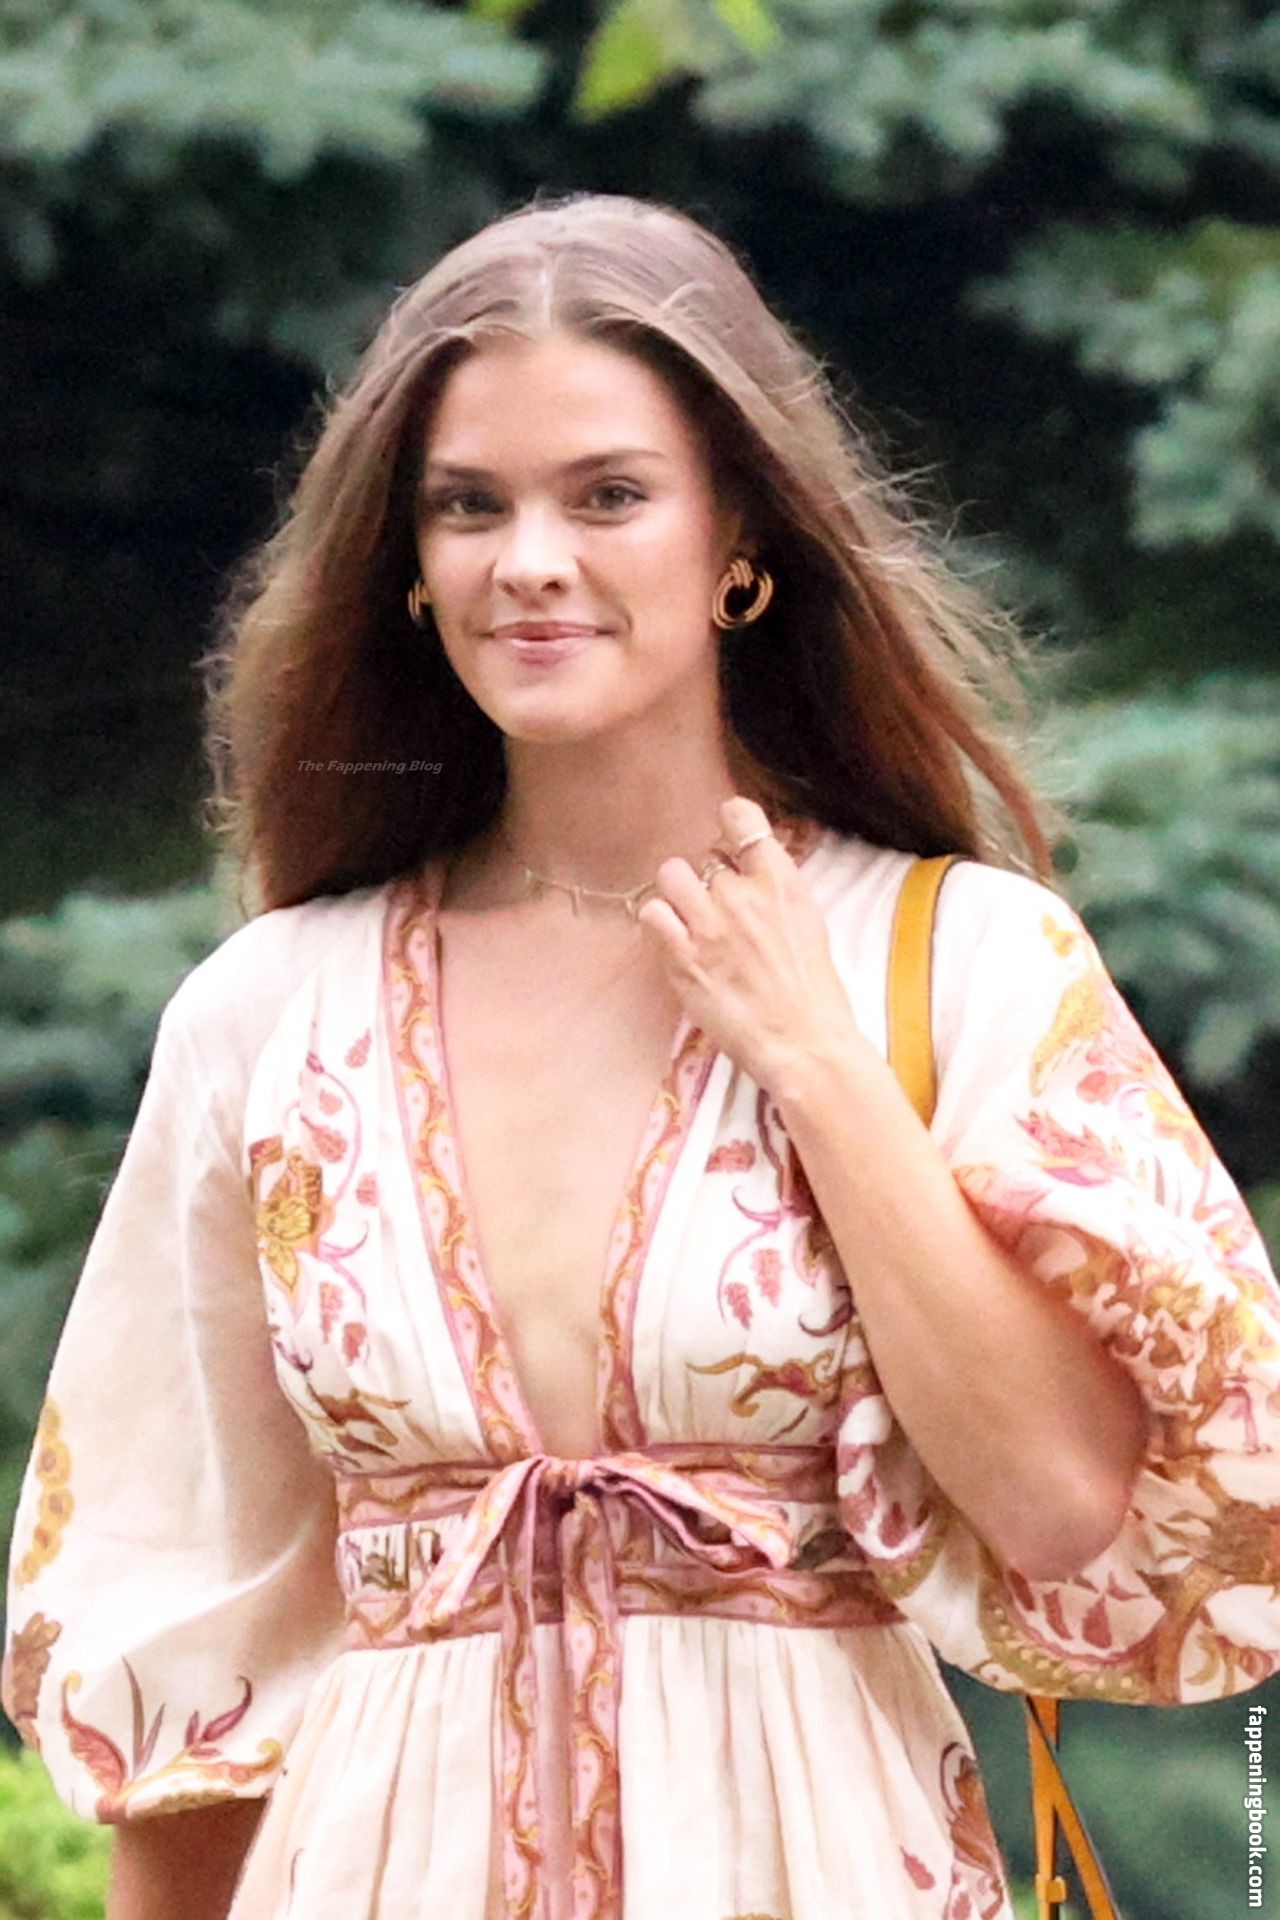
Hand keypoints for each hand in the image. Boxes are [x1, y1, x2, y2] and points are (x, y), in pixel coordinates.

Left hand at [634, 796, 861, 1092]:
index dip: (729, 824)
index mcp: (782, 883)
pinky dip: (659, 924)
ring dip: (678, 895)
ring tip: (690, 922)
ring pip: (671, 875)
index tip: (728, 843)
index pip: (741, 817)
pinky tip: (675, 942)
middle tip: (718, 914)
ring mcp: (710, 925)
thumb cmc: (812, 992)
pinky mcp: (682, 956)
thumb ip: (775, 889)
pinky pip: (651, 914)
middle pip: (704, 858)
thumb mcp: (807, 923)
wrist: (803, 1044)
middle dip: (709, 882)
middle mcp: (743, 895)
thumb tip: (748, 865)